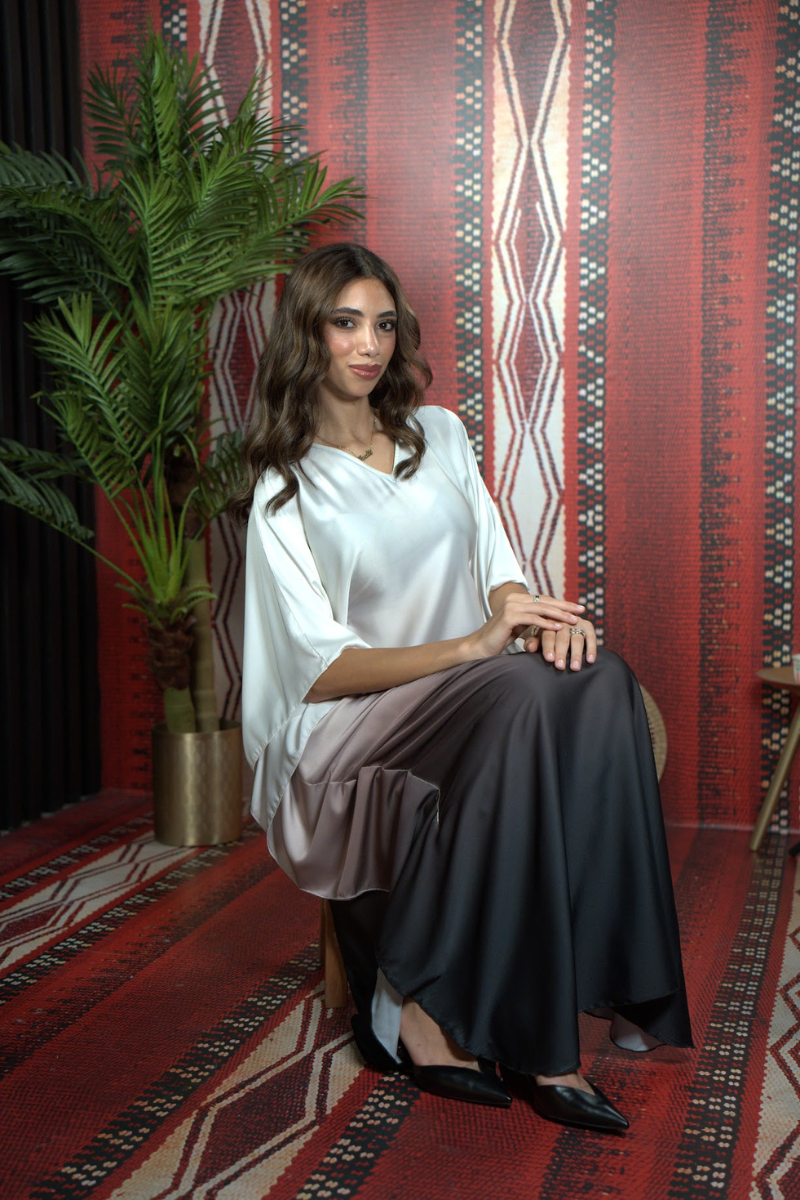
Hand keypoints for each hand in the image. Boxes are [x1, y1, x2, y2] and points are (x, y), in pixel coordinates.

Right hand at [469, 591, 584, 659]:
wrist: (480, 647)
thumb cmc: (500, 639)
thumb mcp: (521, 627)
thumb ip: (533, 621)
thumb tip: (553, 621)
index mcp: (518, 599)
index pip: (544, 600)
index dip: (562, 604)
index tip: (578, 608)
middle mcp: (515, 599)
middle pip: (545, 601)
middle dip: (566, 606)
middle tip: (582, 610)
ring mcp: (511, 606)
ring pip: (541, 609)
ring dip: (560, 615)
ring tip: (574, 621)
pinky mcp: (509, 616)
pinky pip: (533, 619)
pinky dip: (547, 623)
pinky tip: (559, 627)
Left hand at [523, 613, 596, 670]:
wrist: (560, 624)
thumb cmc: (546, 636)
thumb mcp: (537, 638)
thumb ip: (533, 643)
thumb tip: (529, 647)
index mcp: (548, 621)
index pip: (548, 634)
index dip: (548, 647)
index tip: (549, 659)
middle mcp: (563, 620)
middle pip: (562, 637)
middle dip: (561, 652)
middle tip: (560, 666)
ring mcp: (577, 622)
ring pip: (577, 638)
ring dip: (576, 654)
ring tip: (575, 668)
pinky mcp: (588, 625)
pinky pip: (591, 637)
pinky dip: (591, 649)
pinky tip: (590, 660)